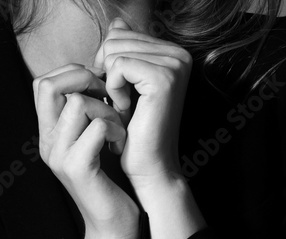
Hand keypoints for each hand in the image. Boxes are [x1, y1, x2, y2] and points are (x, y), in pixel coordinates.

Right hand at [33, 64, 139, 238]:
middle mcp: (47, 144)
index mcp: (48, 135)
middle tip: (109, 99)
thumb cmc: (110, 181)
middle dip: (84, 80)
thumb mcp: (93, 140)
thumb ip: (86, 112)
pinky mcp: (78, 169)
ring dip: (107, 108)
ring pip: (78, 102)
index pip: (42, 83)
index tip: (100, 88)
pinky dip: (116, 128)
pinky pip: (97, 126)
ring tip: (118, 129)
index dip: (72, 73)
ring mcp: (59, 156)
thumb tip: (95, 74)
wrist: (113, 227)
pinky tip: (121, 144)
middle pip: (48, 85)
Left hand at [91, 17, 193, 197]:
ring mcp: (174, 65)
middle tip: (121, 104)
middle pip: (115, 39)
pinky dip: (113, 90)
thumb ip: (125, 50)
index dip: (107, 64)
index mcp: (173, 52)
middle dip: (106, 73)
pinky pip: (118, 66)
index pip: (120, 34)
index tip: (120, 94)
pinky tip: (125, 110)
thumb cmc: (136, 133)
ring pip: (114, 51)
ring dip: (109, 84)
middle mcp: (179, 54)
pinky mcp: (163, 78)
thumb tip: (117, 22)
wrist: (150, 168)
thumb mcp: (126, 85)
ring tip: (125, 108)